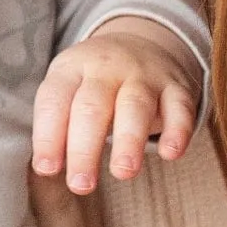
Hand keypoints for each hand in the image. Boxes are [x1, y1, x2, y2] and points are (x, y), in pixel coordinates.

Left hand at [32, 16, 201, 191]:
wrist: (142, 42)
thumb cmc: (94, 82)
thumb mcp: (69, 89)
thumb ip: (58, 125)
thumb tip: (47, 169)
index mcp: (72, 68)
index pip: (54, 101)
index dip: (49, 136)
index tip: (47, 169)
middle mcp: (107, 69)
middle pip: (92, 107)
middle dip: (84, 149)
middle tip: (81, 184)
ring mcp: (144, 76)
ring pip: (135, 106)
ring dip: (129, 141)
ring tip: (123, 173)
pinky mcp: (176, 87)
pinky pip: (180, 107)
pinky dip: (177, 130)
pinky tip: (170, 153)